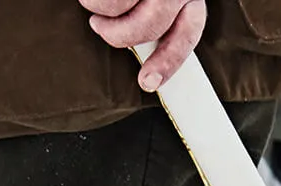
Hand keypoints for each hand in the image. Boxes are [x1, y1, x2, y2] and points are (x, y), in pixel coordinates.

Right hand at [79, 0, 206, 91]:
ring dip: (101, 11)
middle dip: (120, 35)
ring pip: (124, 6)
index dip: (168, 61)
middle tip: (100, 28)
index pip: (188, 33)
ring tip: (91, 4)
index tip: (147, 82)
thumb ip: (152, 20)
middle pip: (152, 24)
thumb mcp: (153, 1)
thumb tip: (144, 58)